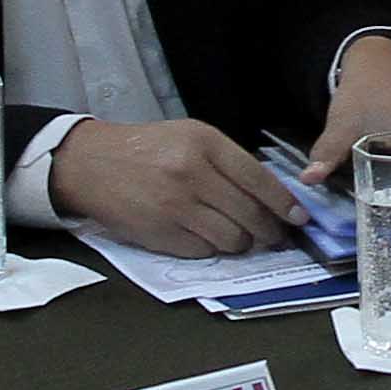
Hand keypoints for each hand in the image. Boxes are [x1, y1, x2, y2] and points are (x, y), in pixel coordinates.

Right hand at [48, 120, 300, 256]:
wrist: (91, 165)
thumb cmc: (146, 149)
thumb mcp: (189, 137)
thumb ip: (228, 162)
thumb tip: (270, 195)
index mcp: (204, 144)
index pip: (258, 179)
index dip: (284, 203)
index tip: (299, 218)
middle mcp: (192, 174)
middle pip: (250, 214)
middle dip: (270, 231)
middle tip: (276, 237)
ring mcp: (176, 207)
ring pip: (232, 239)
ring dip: (242, 243)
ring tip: (240, 237)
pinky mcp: (161, 234)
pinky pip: (204, 251)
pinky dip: (212, 249)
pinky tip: (206, 237)